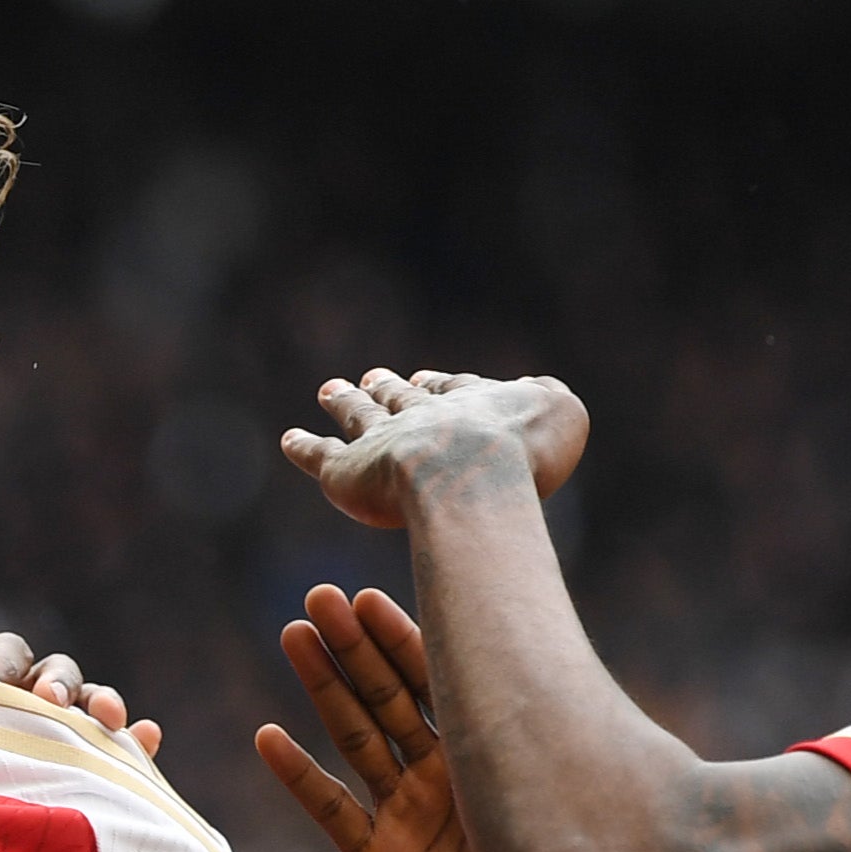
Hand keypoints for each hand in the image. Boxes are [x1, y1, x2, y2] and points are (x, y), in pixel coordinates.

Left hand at [0, 631, 163, 758]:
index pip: (8, 652)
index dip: (1, 664)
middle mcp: (32, 698)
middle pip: (58, 673)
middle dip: (57, 684)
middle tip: (49, 702)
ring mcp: (64, 732)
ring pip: (91, 706)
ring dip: (102, 702)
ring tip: (110, 716)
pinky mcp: (90, 767)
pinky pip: (121, 751)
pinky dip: (138, 741)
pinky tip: (148, 735)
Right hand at [259, 585, 534, 851]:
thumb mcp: (556, 807)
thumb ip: (552, 751)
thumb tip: (570, 671)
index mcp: (487, 754)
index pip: (440, 682)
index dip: (403, 639)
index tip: (369, 597)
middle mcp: (440, 774)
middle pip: (388, 697)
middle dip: (355, 647)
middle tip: (320, 598)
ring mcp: (404, 814)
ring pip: (356, 739)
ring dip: (324, 688)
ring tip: (294, 636)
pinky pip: (333, 810)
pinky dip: (301, 775)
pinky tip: (270, 737)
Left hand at [278, 367, 588, 530]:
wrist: (469, 474)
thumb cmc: (524, 452)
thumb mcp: (562, 417)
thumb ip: (553, 402)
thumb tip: (540, 391)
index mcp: (473, 404)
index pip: (454, 391)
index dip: (443, 387)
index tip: (427, 379)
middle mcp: (423, 416)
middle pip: (403, 398)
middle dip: (392, 388)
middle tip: (375, 377)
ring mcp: (382, 441)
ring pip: (360, 416)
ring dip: (346, 401)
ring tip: (331, 389)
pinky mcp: (348, 472)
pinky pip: (321, 457)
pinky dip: (305, 447)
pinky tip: (289, 439)